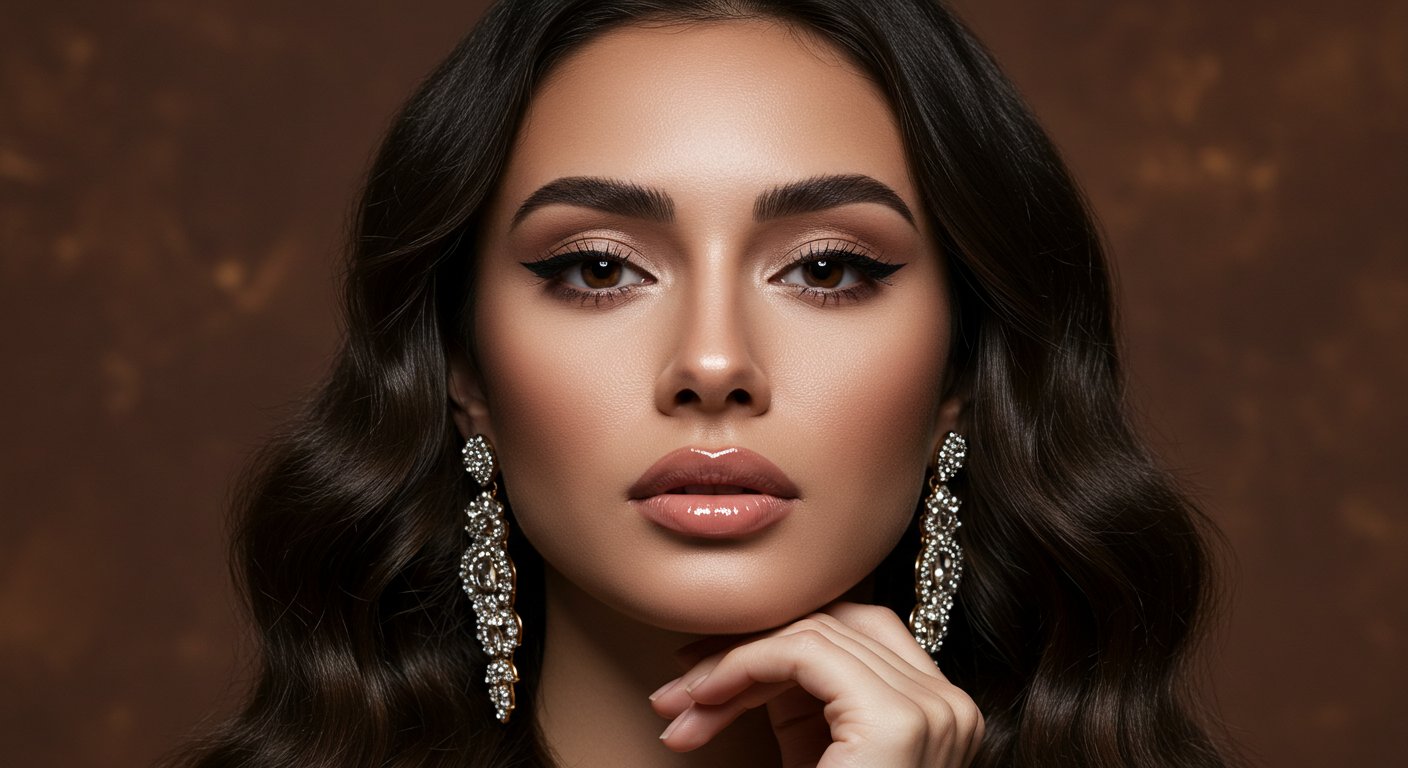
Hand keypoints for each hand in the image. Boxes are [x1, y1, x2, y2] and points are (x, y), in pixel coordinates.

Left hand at [649, 602, 983, 767]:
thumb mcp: (810, 754)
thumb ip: (798, 699)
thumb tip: (732, 645)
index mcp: (931, 712)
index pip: (851, 635)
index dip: (770, 642)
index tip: (702, 678)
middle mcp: (946, 704)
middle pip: (833, 626)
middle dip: (745, 649)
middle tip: (679, 690)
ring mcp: (931, 710)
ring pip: (811, 634)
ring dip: (728, 665)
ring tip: (677, 706)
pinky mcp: (898, 720)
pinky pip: (805, 652)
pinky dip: (743, 664)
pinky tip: (704, 698)